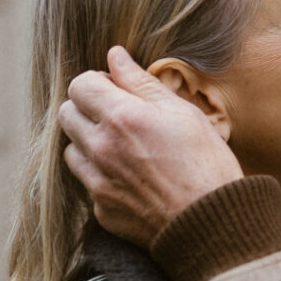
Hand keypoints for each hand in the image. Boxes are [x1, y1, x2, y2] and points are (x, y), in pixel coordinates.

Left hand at [59, 46, 243, 248]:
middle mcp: (101, 148)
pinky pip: (87, 182)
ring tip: (126, 148)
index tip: (118, 91)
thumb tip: (116, 57)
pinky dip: (101, 174)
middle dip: (88, 109)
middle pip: (67, 113)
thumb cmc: (207, 165)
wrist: (213, 224)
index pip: (80, 84)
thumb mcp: (184, 114)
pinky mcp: (101, 209)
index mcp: (122, 118)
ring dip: (90, 142)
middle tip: (121, 116)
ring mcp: (97, 182)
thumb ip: (144, 84)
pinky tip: (133, 177)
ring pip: (71, 148)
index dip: (99, 83)